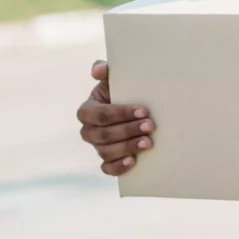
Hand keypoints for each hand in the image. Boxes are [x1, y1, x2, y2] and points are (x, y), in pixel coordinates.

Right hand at [77, 60, 153, 176]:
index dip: (120, 113)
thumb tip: (99, 69)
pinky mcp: (107, 160)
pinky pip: (107, 169)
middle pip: (104, 134)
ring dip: (128, 147)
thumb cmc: (124, 91)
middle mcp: (89, 131)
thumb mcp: (115, 79)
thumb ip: (105, 70)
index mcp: (87, 110)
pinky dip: (118, 167)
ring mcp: (97, 147)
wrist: (134, 110)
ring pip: (106, 152)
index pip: (100, 114)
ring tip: (149, 142)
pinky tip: (133, 162)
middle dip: (128, 130)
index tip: (143, 110)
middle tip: (150, 126)